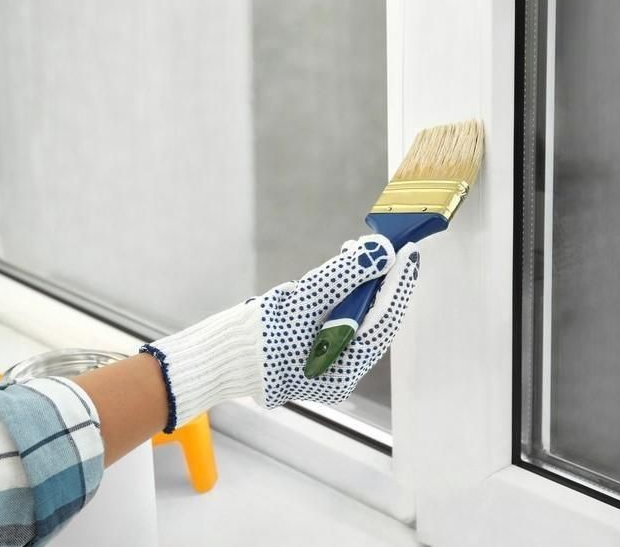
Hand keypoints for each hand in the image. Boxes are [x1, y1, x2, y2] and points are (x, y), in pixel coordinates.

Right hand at [141, 235, 420, 431]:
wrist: (210, 358)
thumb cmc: (250, 339)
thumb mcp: (299, 302)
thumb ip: (341, 277)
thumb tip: (379, 253)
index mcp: (342, 373)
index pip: (382, 323)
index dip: (398, 285)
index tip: (409, 251)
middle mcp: (337, 372)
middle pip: (370, 320)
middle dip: (377, 281)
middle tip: (383, 245)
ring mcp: (321, 363)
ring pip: (352, 317)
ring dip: (356, 284)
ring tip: (353, 253)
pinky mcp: (306, 350)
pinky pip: (333, 319)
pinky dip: (337, 294)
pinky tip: (334, 274)